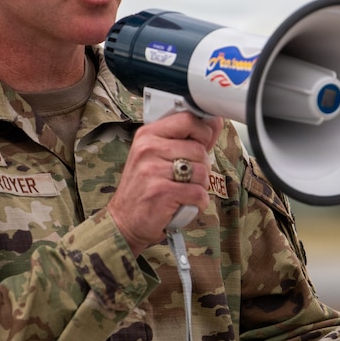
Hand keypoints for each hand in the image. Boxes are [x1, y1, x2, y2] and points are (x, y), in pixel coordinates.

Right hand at [107, 111, 222, 253]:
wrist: (125, 220)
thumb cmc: (145, 187)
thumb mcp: (158, 155)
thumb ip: (187, 139)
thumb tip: (215, 121)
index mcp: (147, 135)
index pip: (188, 120)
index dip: (203, 133)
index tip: (200, 145)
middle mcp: (148, 149)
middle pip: (199, 149)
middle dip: (201, 166)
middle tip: (186, 177)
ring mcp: (154, 170)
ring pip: (202, 171)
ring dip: (200, 185)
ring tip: (183, 190)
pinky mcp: (162, 192)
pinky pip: (199, 193)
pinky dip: (198, 202)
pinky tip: (184, 203)